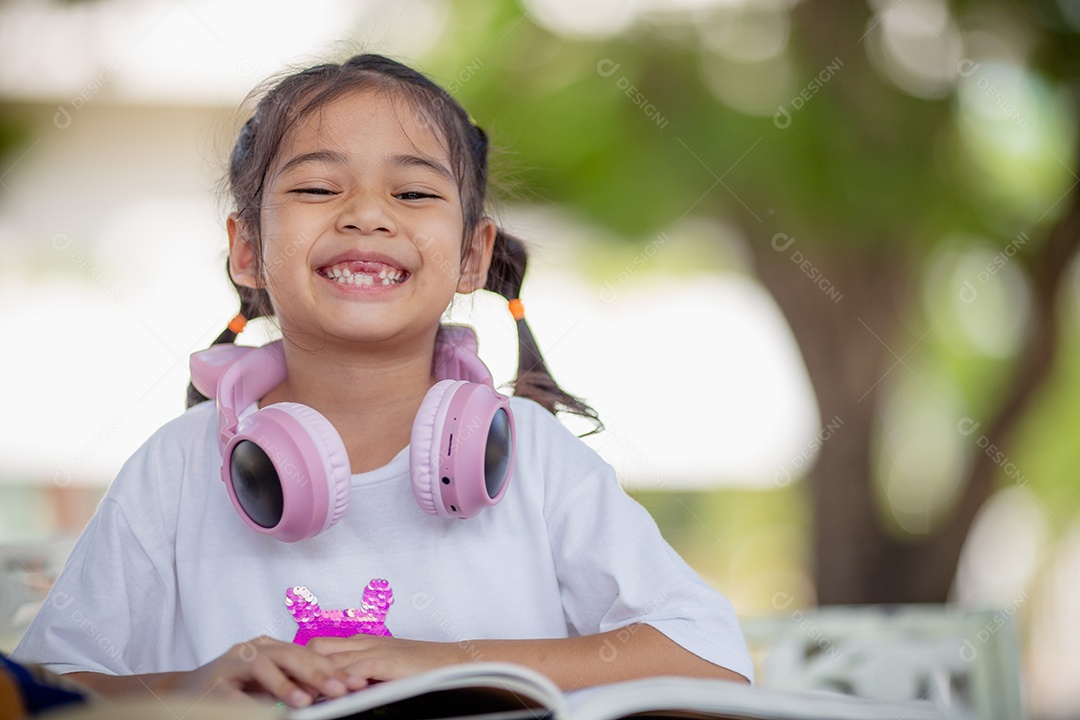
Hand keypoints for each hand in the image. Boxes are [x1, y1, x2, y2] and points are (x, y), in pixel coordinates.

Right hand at [171, 635, 360, 707]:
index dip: (334, 669)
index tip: (357, 683)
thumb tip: (331, 693)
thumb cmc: (233, 691)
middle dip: (320, 673)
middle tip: (342, 690)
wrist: (183, 694)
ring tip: (306, 701)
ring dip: (287, 684)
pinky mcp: (215, 680)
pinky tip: (269, 709)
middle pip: (293, 655)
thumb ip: (295, 686)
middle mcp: (256, 649)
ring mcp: (234, 661)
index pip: (309, 655)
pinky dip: (254, 699)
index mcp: (273, 649)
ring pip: (266, 665)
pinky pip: (237, 689)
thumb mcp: (268, 687)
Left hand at [306, 635, 472, 683]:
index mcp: (364, 641)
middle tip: (289, 690)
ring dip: (314, 679)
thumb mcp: (388, 667)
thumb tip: (343, 692)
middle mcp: (365, 641)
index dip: (304, 662)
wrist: (454, 661)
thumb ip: (365, 675)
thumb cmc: (424, 668)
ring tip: (298, 698)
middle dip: (302, 668)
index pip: (321, 645)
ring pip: (331, 659)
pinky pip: (355, 670)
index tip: (290, 680)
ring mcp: (375, 649)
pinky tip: (330, 697)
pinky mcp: (386, 661)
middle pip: (318, 648)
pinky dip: (339, 683)